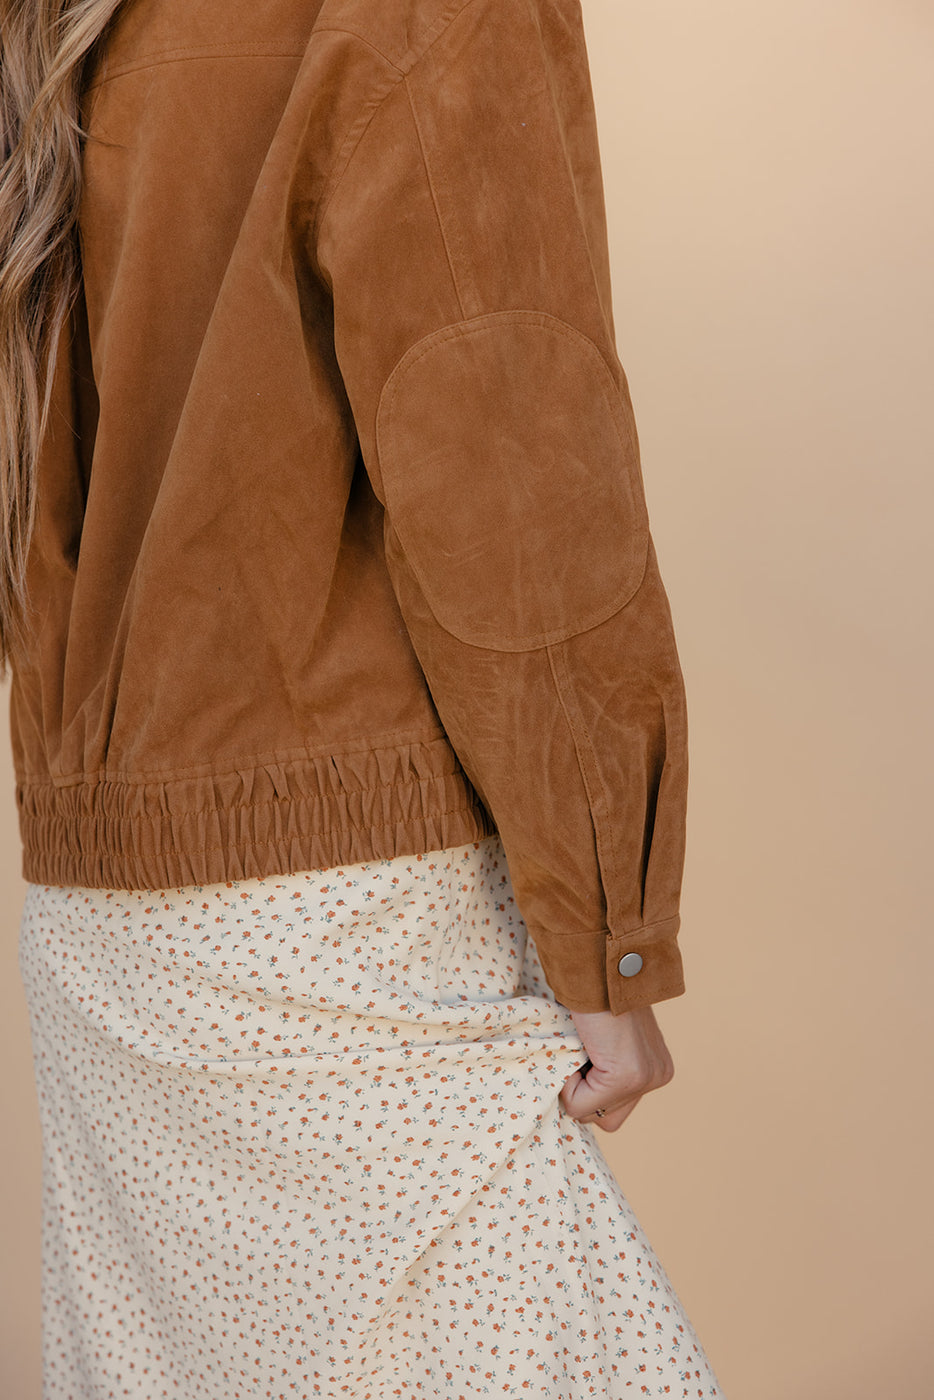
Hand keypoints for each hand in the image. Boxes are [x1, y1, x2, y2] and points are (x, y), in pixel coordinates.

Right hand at [559, 1003, 673, 1131]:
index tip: (589, 1050)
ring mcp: (646, 1077)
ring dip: (575, 1087)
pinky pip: (580, 1104)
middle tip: (583, 1054)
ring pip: (592, 1114)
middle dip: (585, 1094)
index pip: (615, 1108)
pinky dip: (566, 1082)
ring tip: (582, 1049)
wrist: (595, 962)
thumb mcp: (607, 1038)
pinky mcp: (627, 1076)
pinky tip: (578, 1047)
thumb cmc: (591, 994)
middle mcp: (659, 1076)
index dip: (589, 1085)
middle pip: (607, 1118)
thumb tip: (578, 1089)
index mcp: (657, 1068)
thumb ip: (605, 1065)